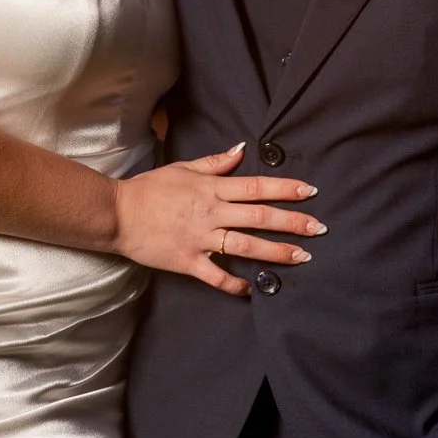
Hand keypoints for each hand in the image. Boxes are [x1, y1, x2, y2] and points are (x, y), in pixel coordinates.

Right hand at [112, 143, 322, 295]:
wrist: (117, 214)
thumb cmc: (150, 189)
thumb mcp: (183, 168)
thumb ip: (215, 162)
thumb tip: (241, 150)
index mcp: (211, 189)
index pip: (256, 187)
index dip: (285, 188)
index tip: (311, 192)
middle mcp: (211, 213)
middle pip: (259, 216)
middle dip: (292, 222)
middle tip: (319, 229)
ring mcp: (200, 239)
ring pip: (245, 245)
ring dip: (275, 251)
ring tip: (301, 257)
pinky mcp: (187, 261)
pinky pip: (216, 276)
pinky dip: (236, 283)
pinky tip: (255, 288)